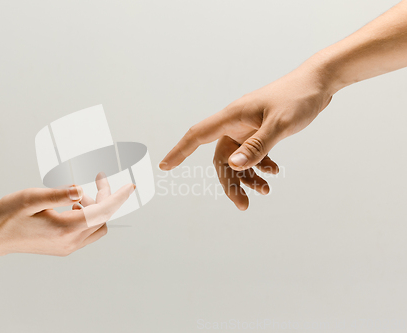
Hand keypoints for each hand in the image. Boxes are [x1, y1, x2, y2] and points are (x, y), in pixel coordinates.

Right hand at [0, 173, 134, 255]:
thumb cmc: (8, 215)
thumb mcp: (31, 198)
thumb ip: (58, 194)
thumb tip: (80, 190)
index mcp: (65, 229)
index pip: (102, 212)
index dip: (118, 197)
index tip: (130, 186)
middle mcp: (70, 242)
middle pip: (102, 218)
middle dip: (104, 197)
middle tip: (98, 177)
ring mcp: (67, 247)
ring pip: (96, 227)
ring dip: (95, 208)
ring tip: (78, 195)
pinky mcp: (62, 248)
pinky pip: (86, 232)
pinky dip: (86, 217)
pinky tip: (71, 206)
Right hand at [160, 62, 333, 209]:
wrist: (318, 83)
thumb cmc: (298, 98)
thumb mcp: (280, 125)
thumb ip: (258, 147)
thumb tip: (234, 167)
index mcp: (232, 117)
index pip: (198, 135)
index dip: (179, 151)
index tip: (165, 165)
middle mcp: (235, 124)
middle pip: (221, 158)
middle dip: (230, 182)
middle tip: (242, 204)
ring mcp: (247, 128)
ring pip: (237, 160)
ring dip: (247, 178)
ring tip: (264, 191)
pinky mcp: (259, 131)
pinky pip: (252, 154)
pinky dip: (260, 166)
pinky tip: (272, 173)